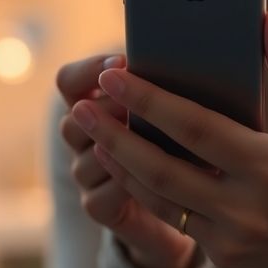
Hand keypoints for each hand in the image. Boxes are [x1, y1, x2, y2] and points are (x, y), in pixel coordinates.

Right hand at [56, 54, 196, 267]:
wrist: (184, 201)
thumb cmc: (185, 142)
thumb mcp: (178, 109)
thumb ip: (172, 88)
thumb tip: (198, 63)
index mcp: (91, 103)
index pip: (69, 80)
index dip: (92, 69)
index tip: (125, 62)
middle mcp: (80, 137)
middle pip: (74, 118)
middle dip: (111, 107)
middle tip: (142, 102)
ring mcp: (85, 174)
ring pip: (93, 155)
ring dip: (128, 146)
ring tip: (169, 138)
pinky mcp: (97, 206)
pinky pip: (103, 194)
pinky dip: (132, 184)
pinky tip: (169, 178)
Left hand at [72, 9, 267, 267]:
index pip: (198, 130)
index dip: (151, 102)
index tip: (113, 75)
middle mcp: (248, 206)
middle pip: (163, 170)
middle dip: (116, 135)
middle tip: (81, 107)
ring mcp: (230, 236)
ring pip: (157, 197)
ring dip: (118, 161)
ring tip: (91, 129)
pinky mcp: (218, 253)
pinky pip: (168, 215)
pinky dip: (139, 185)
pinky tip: (118, 159)